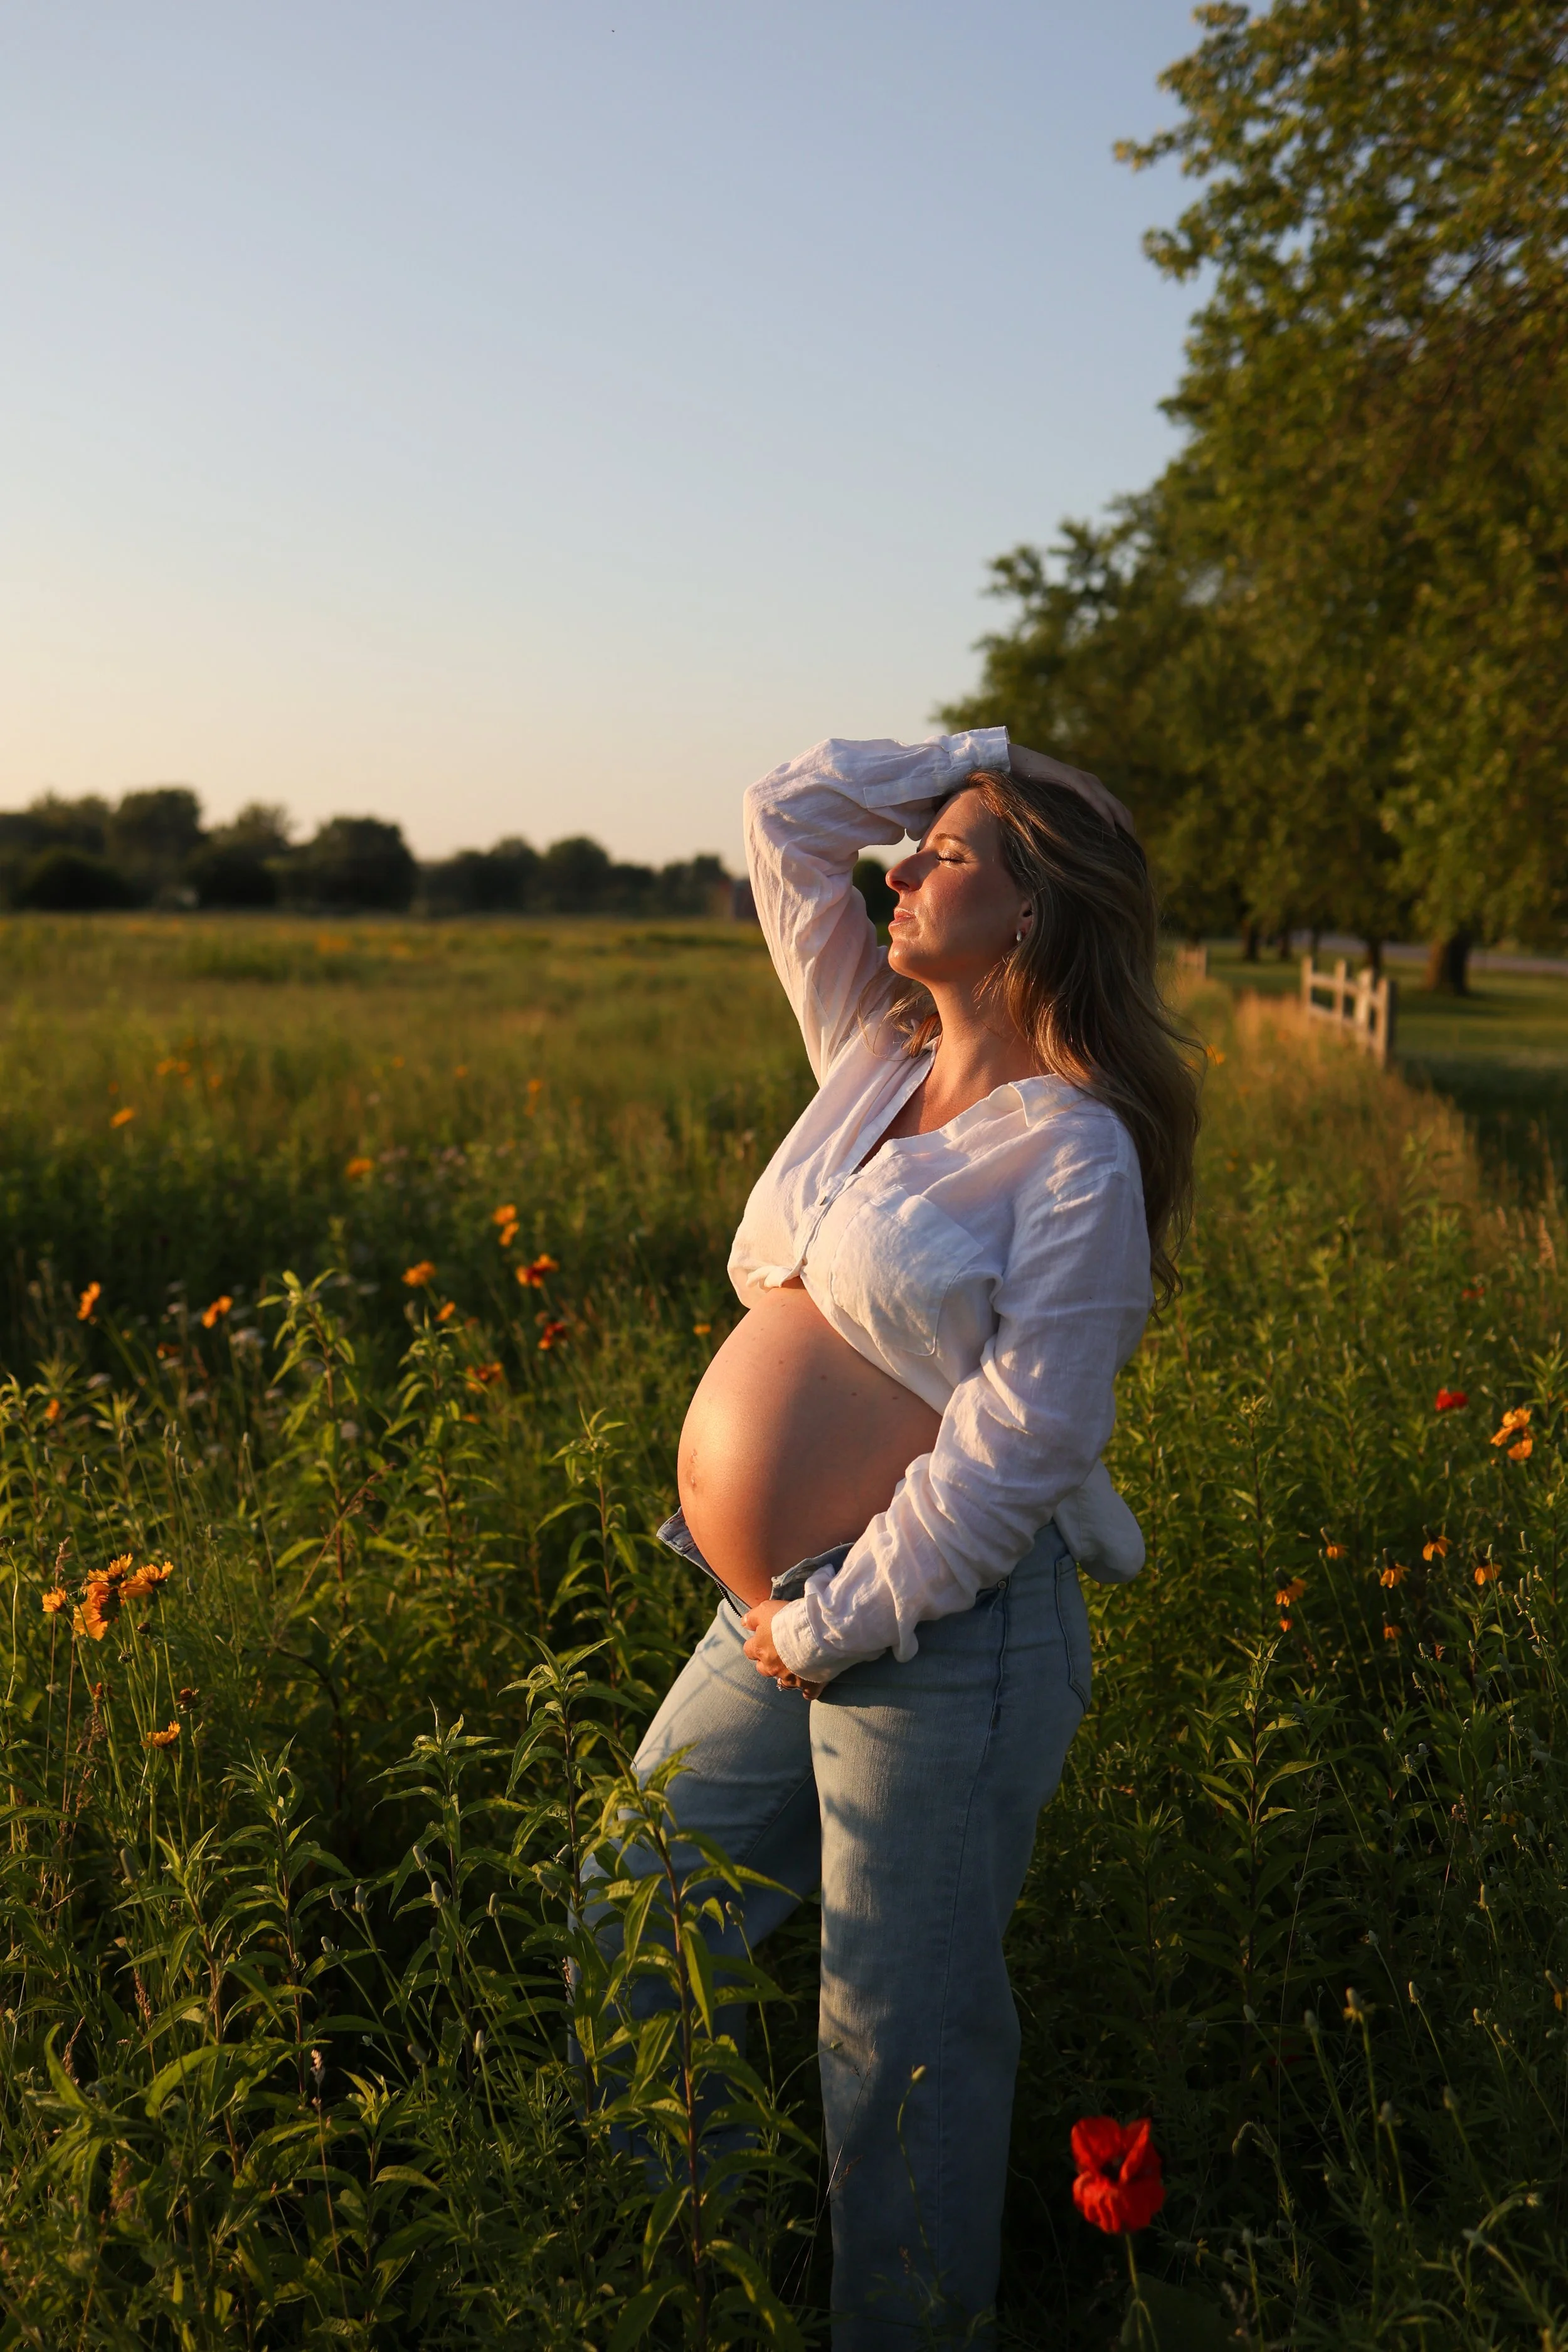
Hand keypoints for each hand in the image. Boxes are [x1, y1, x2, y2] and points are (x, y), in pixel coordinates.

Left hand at [741, 1599, 822, 1700]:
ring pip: (784, 1682)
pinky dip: (809, 1690)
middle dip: (769, 1663)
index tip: (764, 1638)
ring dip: (787, 1675)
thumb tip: (744, 1623)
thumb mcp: (765, 1609)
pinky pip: (808, 1693)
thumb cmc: (789, 1618)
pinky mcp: (809, 1684)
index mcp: (760, 1649)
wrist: (816, 1631)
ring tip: (796, 1667)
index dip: (757, 1644)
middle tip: (780, 1653)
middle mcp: (771, 1666)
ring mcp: (790, 1678)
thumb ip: (752, 1617)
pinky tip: (811, 1685)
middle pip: (763, 1669)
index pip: (749, 1650)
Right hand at [1006, 742, 1136, 840]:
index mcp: (1091, 790)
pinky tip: (1111, 833)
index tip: (1129, 852)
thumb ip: (1066, 819)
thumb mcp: (1054, 807)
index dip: (1126, 831)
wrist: (1015, 763)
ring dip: (1123, 828)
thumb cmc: (1030, 787)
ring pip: (1113, 807)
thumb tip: (1070, 845)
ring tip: (1127, 850)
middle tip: (1134, 857)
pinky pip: (1096, 801)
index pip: (1117, 812)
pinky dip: (1105, 817)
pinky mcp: (1075, 780)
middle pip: (1121, 811)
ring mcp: (1086, 781)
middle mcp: (1093, 784)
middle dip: (1130, 833)